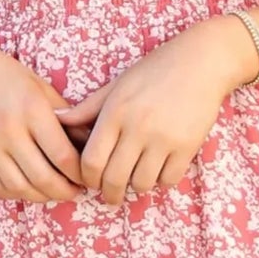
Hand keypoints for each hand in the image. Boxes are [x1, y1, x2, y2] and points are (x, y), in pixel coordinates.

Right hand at [0, 29, 90, 203]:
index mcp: (32, 109)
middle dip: (65, 191)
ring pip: (20, 188)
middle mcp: (8, 129)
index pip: (63, 156)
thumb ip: (66, 117)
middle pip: (43, 178)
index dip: (80, 174)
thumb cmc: (4, 75)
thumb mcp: (40, 86)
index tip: (88, 176)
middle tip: (76, 191)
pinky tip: (28, 188)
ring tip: (54, 192)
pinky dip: (16, 194)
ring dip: (42, 197)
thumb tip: (91, 145)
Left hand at [51, 17, 257, 204]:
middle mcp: (137, 127)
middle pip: (114, 179)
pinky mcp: (188, 146)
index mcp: (115, 112)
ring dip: (137, 187)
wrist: (201, 62)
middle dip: (109, 193)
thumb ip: (87, 108)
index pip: (91, 161)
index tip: (92, 182)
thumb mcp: (116, 86)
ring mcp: (164, 138)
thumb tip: (57, 121)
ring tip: (136, 180)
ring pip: (142, 183)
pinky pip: (168, 180)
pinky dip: (161, 181)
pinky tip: (159, 171)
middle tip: (111, 195)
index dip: (88, 179)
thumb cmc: (154, 71)